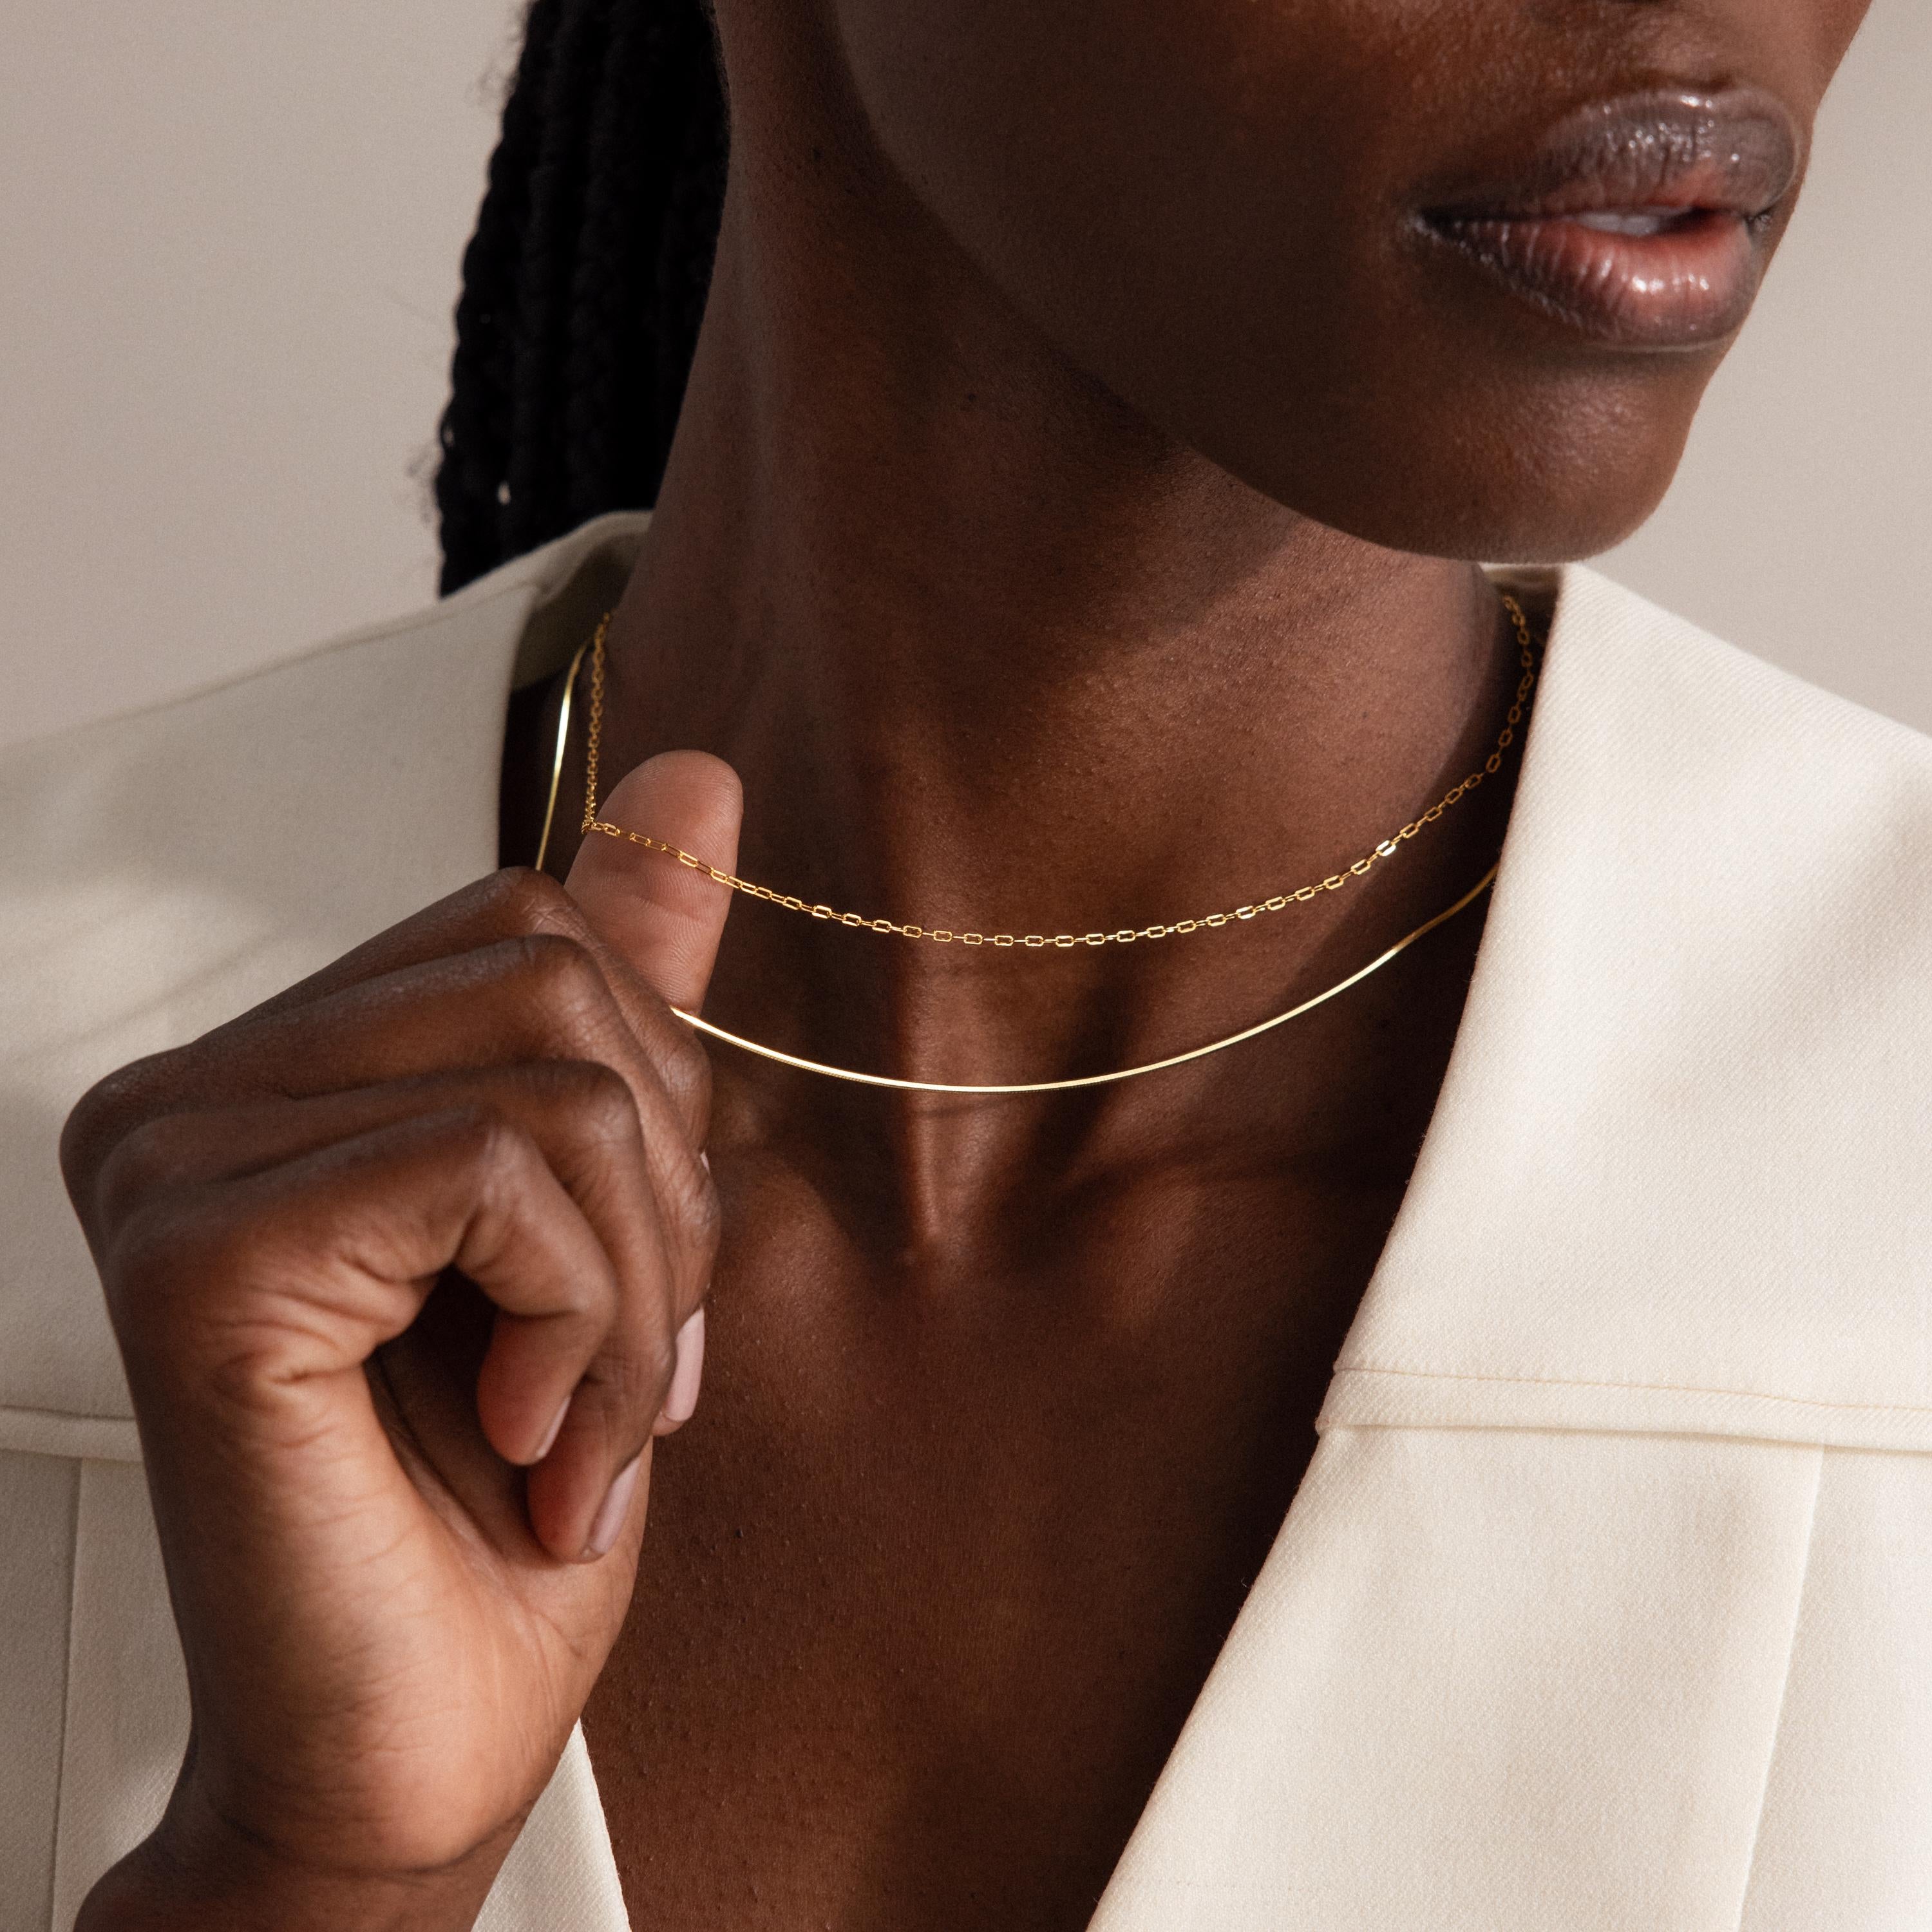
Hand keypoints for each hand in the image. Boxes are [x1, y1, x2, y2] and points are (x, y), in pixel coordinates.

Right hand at [59, 753, 741, 1928]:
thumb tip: (693, 780)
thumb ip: (626, 986)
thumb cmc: (505, 1489)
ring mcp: (175, 1162)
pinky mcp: (202, 1256)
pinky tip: (527, 1438)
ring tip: (575, 1417)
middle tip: (618, 1366)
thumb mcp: (608, 1211)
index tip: (621, 1285)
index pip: (538, 927)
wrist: (421, 1733)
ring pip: (556, 1073)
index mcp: (280, 1071)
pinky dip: (584, 1319)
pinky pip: (501, 1168)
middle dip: (659, 1190)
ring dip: (636, 1279)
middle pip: (558, 976)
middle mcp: (192, 1093)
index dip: (647, 1101)